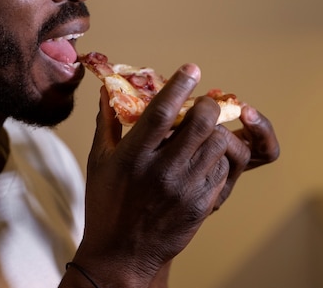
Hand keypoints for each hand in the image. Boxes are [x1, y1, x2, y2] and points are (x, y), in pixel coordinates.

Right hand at [70, 63, 278, 287]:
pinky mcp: (201, 205)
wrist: (121, 254)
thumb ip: (107, 122)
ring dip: (214, 131)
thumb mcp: (99, 161)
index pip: (161, 113)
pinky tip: (203, 158)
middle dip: (206, 106)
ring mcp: (185, 189)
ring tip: (203, 131)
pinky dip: (217, 157)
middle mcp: (161, 171)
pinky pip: (222, 170)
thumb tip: (108, 89)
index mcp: (133, 157)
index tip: (191, 68)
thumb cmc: (105, 204)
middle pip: (199, 124)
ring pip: (217, 144)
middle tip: (202, 103)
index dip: (179, 86)